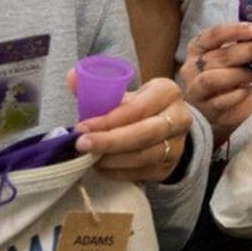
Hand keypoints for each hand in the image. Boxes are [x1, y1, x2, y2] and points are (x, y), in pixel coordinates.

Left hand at [73, 75, 193, 182]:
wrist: (165, 126)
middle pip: (144, 134)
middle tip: (82, 145)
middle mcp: (179, 118)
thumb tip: (72, 76)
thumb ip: (96, 86)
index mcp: (167, 92)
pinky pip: (142, 173)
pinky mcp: (169, 167)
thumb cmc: (138, 106)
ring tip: (89, 157)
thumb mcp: (124, 92)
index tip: (82, 127)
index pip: (137, 108)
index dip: (109, 119)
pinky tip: (101, 167)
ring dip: (112, 160)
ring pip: (144, 157)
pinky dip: (118, 172)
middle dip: (110, 141)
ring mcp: (177, 145)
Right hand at [179, 21, 251, 146]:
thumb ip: (240, 47)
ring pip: (212, 79)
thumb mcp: (229, 59)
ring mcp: (196, 90)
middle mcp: (191, 68)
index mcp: (197, 48)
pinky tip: (249, 89)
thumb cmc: (225, 78)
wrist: (215, 111)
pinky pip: (221, 100)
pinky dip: (238, 93)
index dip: (236, 30)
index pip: (213, 35)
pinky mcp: (206, 109)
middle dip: (248, 50)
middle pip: (218, 56)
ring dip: (241, 74)